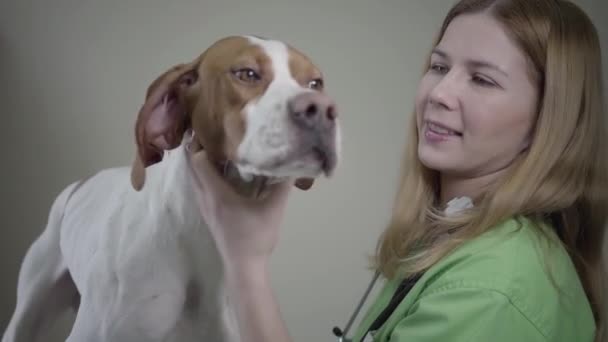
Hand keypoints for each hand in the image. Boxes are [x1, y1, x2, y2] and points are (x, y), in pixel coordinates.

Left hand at [185, 142, 292, 266]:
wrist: (244, 267)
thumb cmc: (257, 237)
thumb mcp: (274, 209)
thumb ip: (283, 185)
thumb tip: (293, 163)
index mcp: (216, 193)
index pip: (198, 161)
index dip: (200, 144)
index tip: (211, 129)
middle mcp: (205, 198)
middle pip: (191, 168)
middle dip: (196, 149)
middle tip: (210, 133)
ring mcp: (204, 208)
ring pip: (194, 179)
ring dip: (199, 163)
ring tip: (214, 149)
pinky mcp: (209, 216)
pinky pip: (200, 189)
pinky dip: (204, 176)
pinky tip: (219, 174)